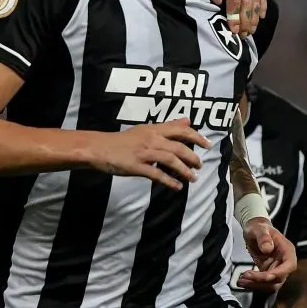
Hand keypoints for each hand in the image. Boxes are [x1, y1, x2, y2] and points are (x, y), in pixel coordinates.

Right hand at [88, 118, 211, 190]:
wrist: (99, 148)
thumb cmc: (122, 140)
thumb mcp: (145, 129)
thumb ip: (167, 126)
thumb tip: (187, 120)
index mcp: (153, 129)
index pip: (180, 130)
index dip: (196, 137)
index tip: (207, 144)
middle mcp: (151, 139)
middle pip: (178, 147)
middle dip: (193, 157)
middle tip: (200, 165)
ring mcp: (143, 153)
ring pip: (171, 160)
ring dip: (185, 170)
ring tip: (193, 178)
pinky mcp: (136, 166)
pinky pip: (157, 174)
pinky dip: (169, 181)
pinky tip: (177, 187)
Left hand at [238, 218, 296, 292]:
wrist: (254, 230)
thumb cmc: (259, 228)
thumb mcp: (259, 229)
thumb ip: (263, 237)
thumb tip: (267, 248)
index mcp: (287, 251)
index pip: (289, 266)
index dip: (278, 273)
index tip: (265, 276)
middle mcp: (284, 262)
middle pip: (278, 279)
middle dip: (262, 281)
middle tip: (245, 276)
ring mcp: (276, 268)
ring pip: (270, 284)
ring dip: (256, 285)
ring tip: (241, 281)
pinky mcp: (268, 272)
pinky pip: (263, 283)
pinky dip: (253, 284)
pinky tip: (242, 282)